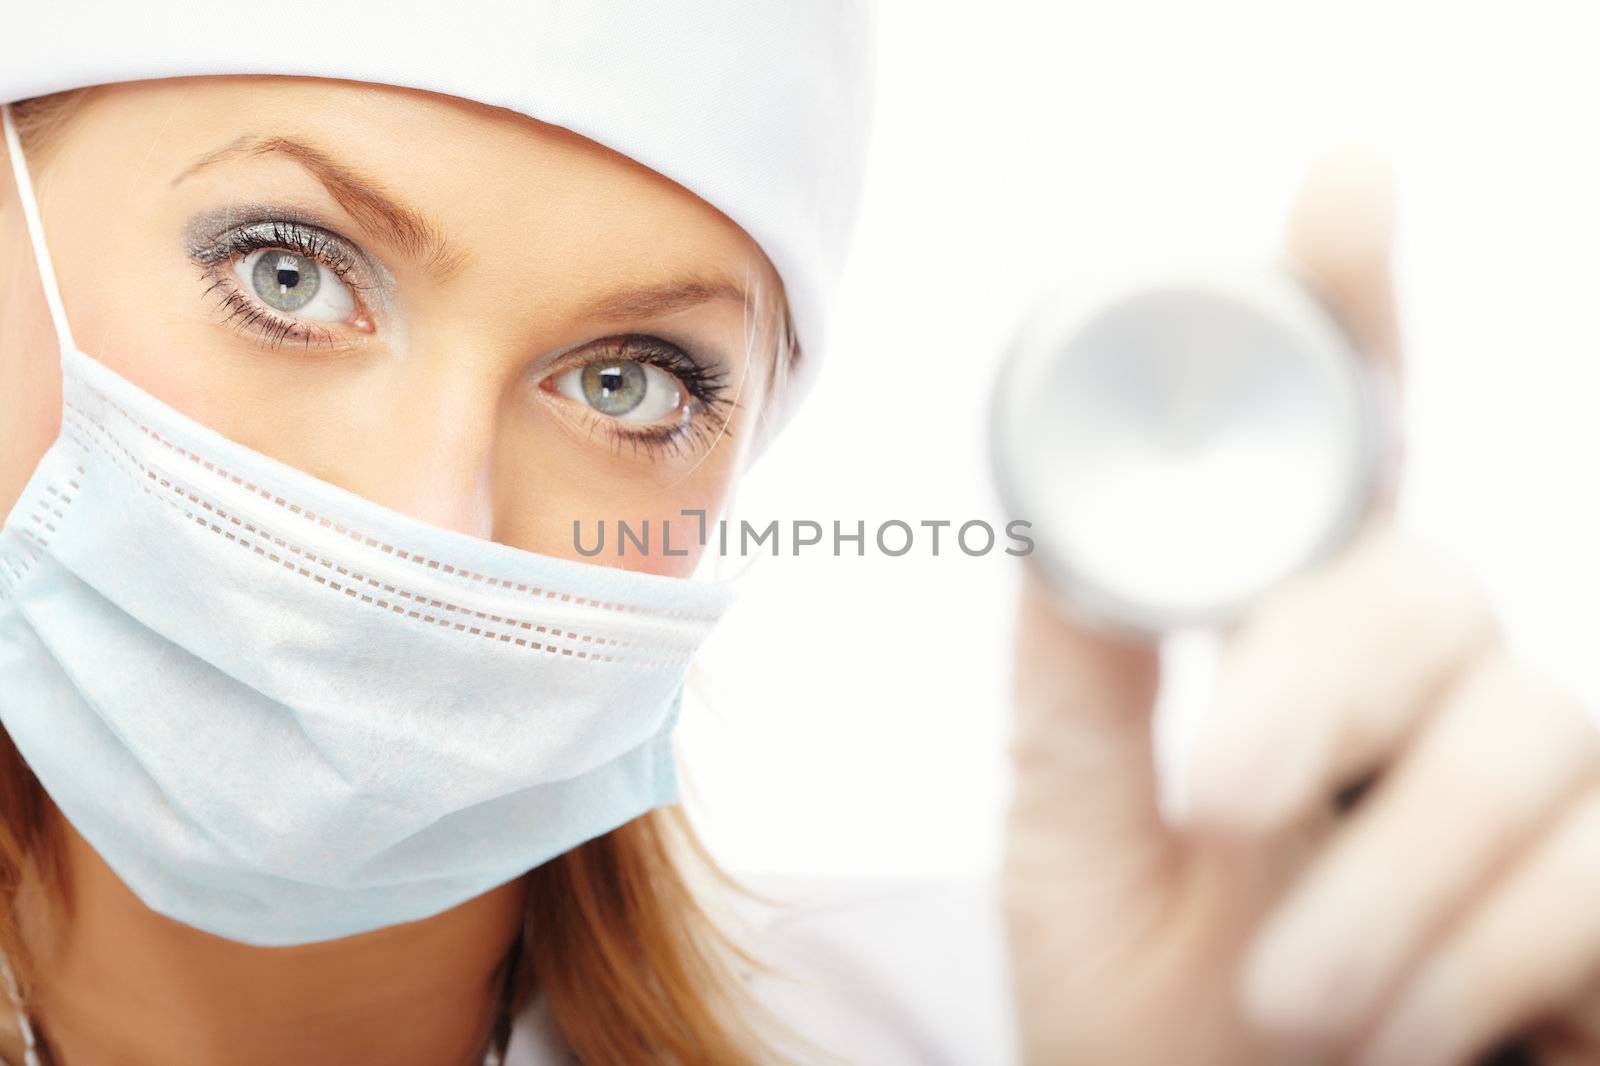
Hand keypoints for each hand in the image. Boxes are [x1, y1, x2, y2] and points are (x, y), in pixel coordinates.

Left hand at [1002, 147, 1599, 1065]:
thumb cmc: (1135, 1004)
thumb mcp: (1073, 838)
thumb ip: (1082, 682)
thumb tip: (1058, 523)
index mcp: (1279, 645)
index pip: (1332, 450)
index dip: (1346, 307)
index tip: (1341, 181)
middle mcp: (1421, 685)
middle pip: (1423, 581)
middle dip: (1318, 687)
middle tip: (1218, 806)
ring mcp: (1535, 779)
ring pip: (1531, 724)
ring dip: (1389, 875)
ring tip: (1283, 996)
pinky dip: (1490, 946)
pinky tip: (1405, 1024)